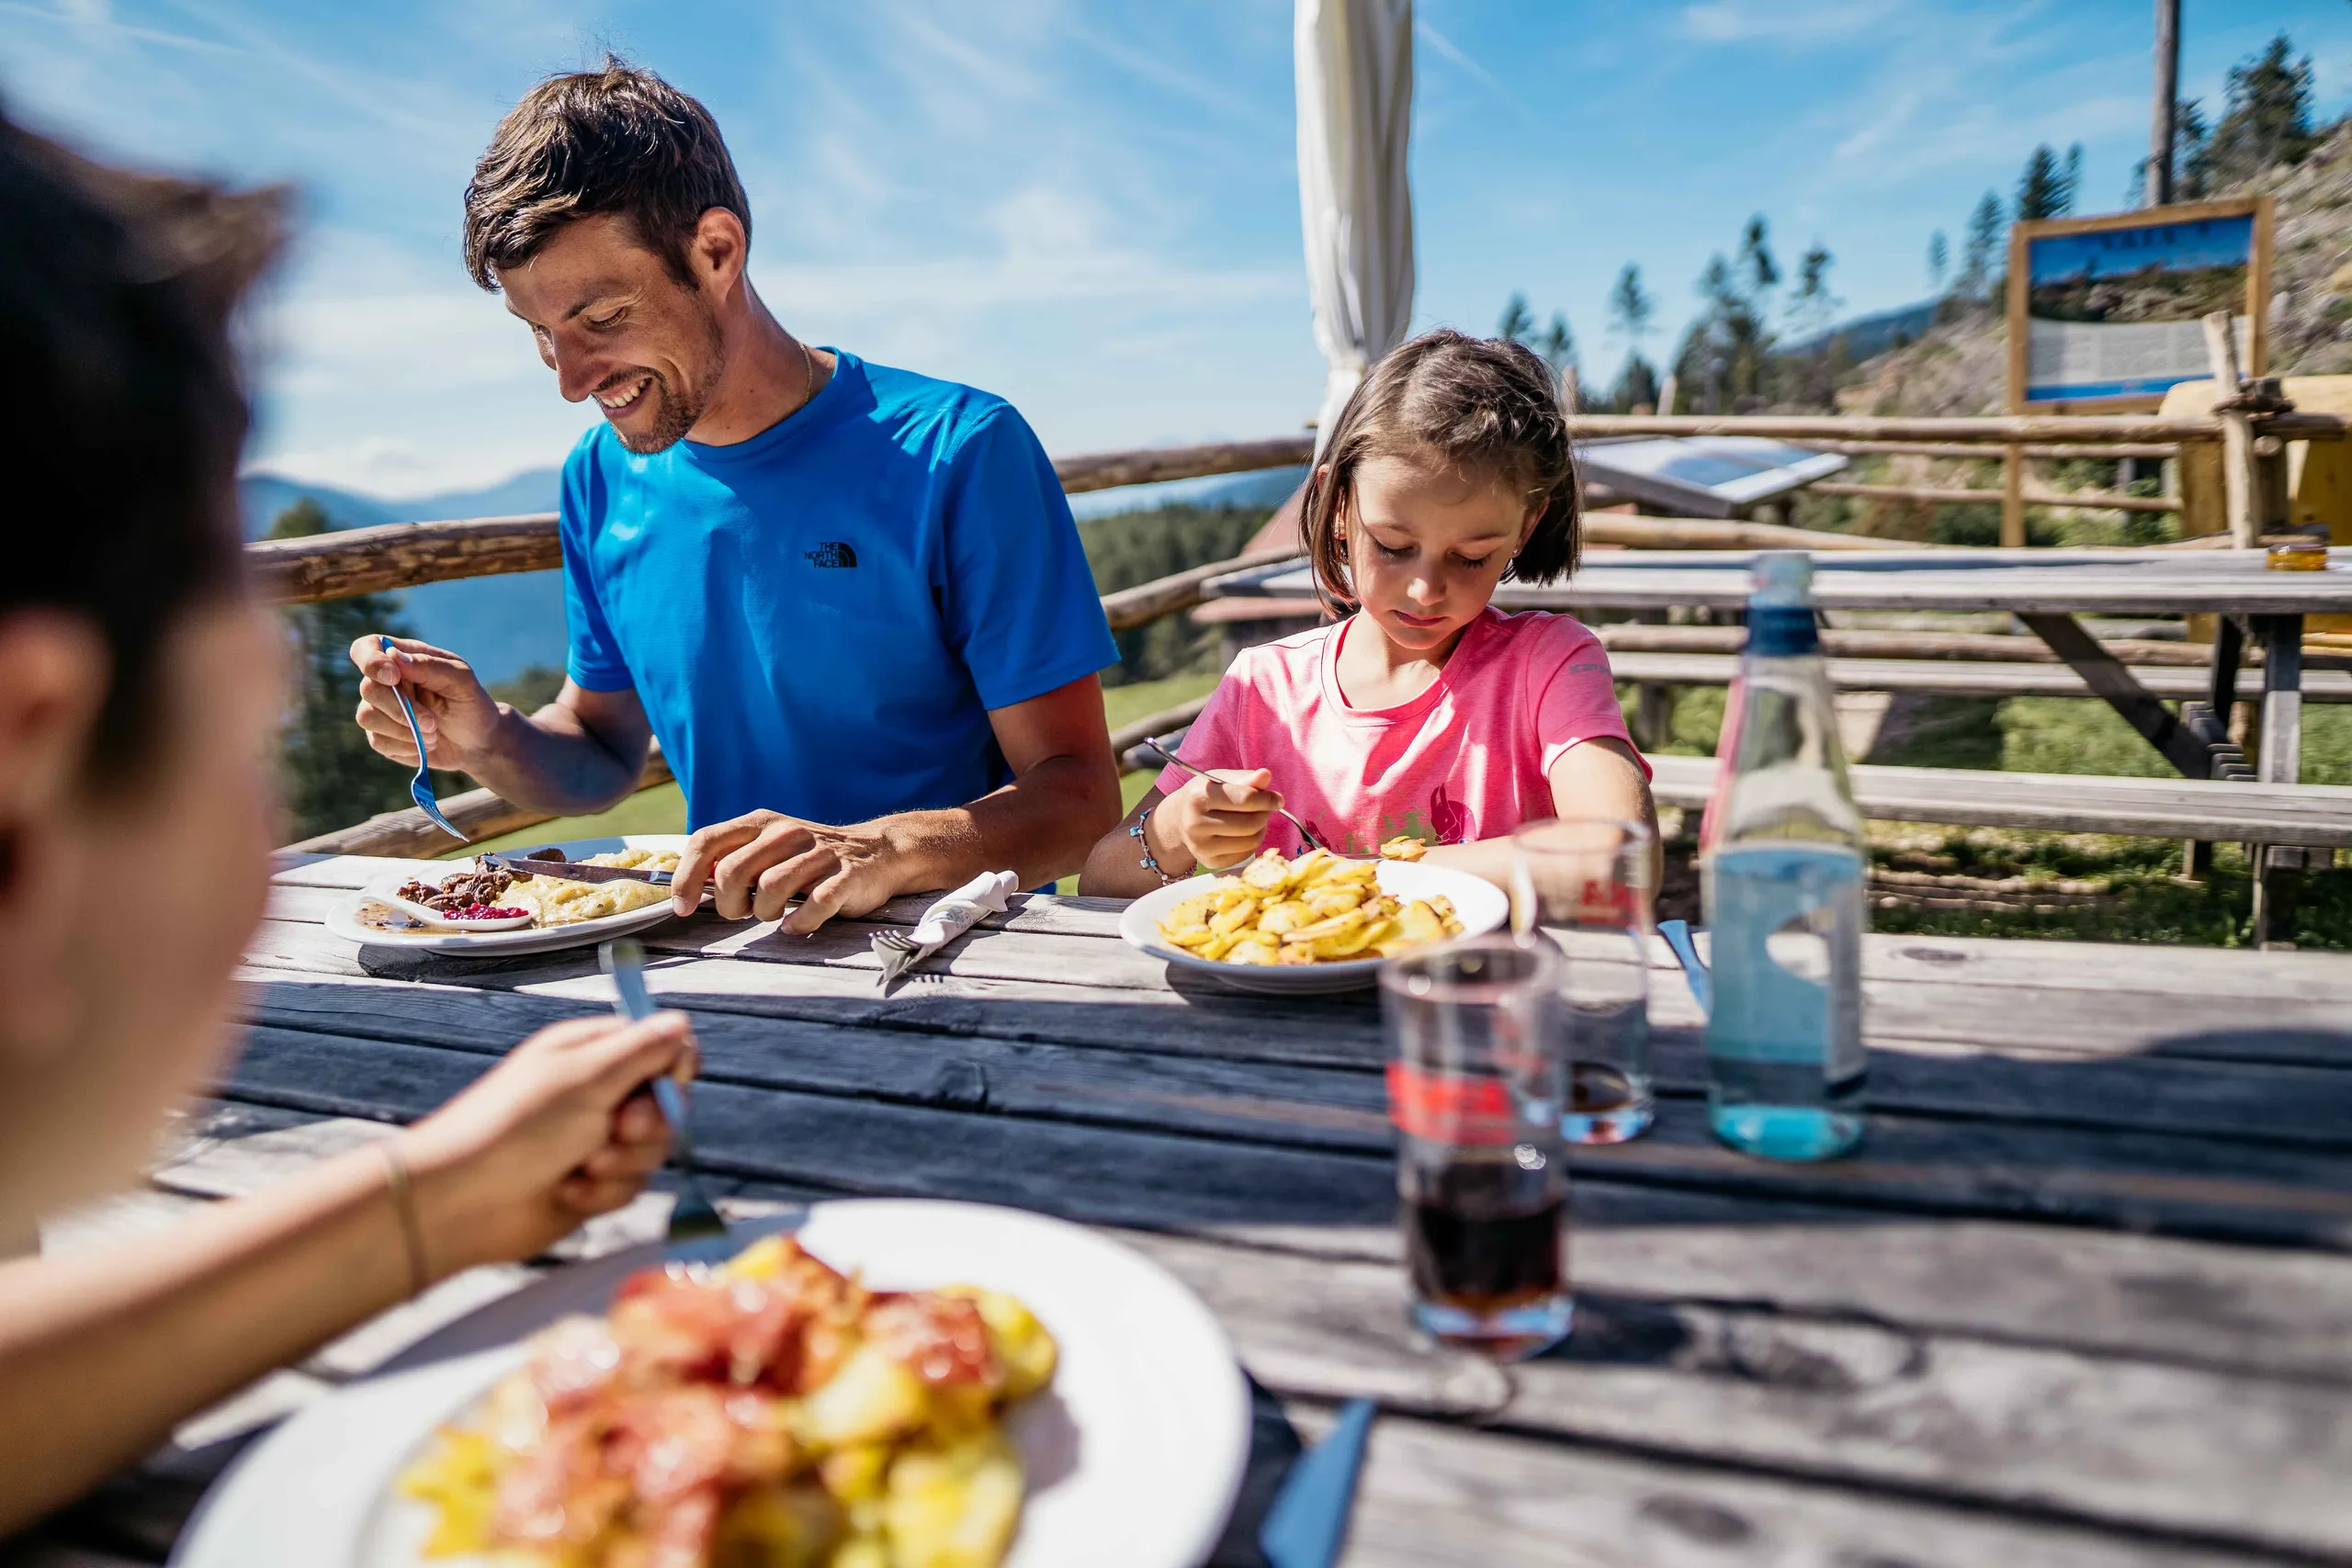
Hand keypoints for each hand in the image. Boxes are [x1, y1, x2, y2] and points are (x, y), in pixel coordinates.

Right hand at [349, 635, 504, 771]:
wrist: (478, 743)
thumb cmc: (470, 704)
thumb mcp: (462, 681)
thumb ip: (430, 666)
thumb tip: (394, 657)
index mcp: (403, 658)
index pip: (367, 648)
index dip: (371, 661)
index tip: (394, 677)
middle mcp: (385, 682)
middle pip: (368, 688)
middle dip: (401, 708)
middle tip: (433, 722)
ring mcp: (380, 709)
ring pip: (367, 716)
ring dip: (404, 730)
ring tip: (433, 734)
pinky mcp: (381, 735)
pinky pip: (378, 741)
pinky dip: (405, 746)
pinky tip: (424, 745)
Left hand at [397, 1012, 695, 1276]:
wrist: (464, 1202)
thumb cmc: (517, 1127)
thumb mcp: (586, 1077)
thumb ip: (642, 1049)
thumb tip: (683, 1021)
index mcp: (591, 1053)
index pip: (659, 1046)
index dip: (673, 1065)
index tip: (669, 1081)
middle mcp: (596, 1093)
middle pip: (666, 1103)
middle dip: (649, 1123)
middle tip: (617, 1129)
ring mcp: (594, 1140)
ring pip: (652, 1150)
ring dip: (623, 1163)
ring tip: (582, 1166)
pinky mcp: (593, 1184)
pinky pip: (631, 1186)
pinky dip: (603, 1193)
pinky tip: (567, 1191)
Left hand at [669, 809, 909, 932]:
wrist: (878, 853)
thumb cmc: (811, 860)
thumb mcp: (770, 849)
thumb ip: (733, 860)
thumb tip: (691, 886)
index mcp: (762, 823)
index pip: (707, 841)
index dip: (686, 876)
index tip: (683, 907)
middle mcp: (787, 832)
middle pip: (733, 871)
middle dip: (729, 904)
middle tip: (742, 913)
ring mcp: (818, 853)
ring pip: (770, 889)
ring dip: (765, 912)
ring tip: (776, 914)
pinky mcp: (846, 876)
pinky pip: (814, 905)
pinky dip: (800, 922)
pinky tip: (796, 924)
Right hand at [1160, 769, 1277, 872]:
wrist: (1180, 820)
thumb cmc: (1207, 794)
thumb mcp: (1221, 780)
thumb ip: (1245, 778)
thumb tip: (1266, 776)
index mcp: (1198, 797)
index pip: (1245, 799)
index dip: (1267, 799)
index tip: (1277, 798)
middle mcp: (1196, 824)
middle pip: (1250, 823)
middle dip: (1265, 814)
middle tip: (1267, 808)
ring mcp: (1201, 846)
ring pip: (1250, 841)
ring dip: (1261, 829)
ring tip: (1256, 819)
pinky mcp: (1210, 862)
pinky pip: (1245, 854)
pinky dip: (1253, 842)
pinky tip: (1246, 833)